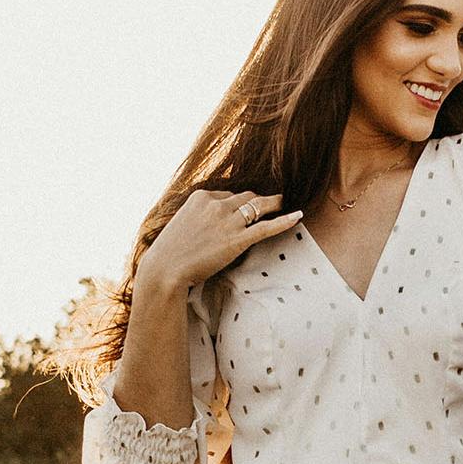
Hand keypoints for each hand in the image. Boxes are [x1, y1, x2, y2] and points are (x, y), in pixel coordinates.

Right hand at [140, 189, 301, 296]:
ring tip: (283, 202)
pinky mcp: (237, 240)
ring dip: (272, 203)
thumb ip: (198, 217)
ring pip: (258, 206)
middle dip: (257, 200)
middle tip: (270, 202)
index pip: (227, 193)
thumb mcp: (182, 224)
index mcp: (201, 197)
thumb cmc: (170, 253)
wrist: (165, 269)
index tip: (241, 209)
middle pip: (245, 196)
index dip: (236, 202)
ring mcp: (228, 221)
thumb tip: (209, 222)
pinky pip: (266, 227)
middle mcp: (216, 204)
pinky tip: (297, 215)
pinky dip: (284, 220)